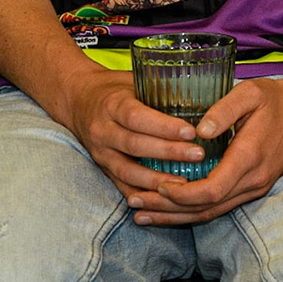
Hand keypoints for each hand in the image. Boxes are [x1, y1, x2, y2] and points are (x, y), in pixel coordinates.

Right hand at [50, 66, 210, 206]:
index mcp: (112, 105)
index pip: (137, 117)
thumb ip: (163, 89)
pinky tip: (162, 200)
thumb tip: (204, 93)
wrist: (77, 100)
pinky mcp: (102, 168)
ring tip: (185, 183)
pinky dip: (141, 194)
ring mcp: (100, 153)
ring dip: (156, 179)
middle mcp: (103, 131)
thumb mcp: (135, 81)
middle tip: (199, 155)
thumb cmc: (117, 88)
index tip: (192, 131)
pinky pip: (121, 185)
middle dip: (168, 152)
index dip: (164, 127)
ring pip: (127, 170)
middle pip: (135, 145)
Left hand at [124, 70, 282, 224]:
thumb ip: (225, 109)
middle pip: (205, 208)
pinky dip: (193, 211)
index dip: (180, 195)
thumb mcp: (252, 92)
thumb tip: (198, 131)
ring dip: (176, 216)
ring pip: (212, 212)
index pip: (211, 190)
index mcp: (249, 157)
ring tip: (143, 214)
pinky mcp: (255, 187)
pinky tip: (172, 210)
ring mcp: (256, 187)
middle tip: (134, 204)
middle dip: (167, 209)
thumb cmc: (279, 99)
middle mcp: (254, 179)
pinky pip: (220, 206)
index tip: (157, 185)